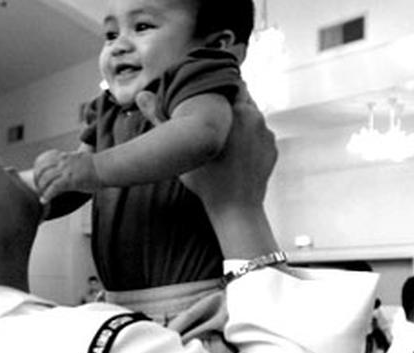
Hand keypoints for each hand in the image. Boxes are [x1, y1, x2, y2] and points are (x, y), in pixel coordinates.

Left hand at [33, 150, 100, 203]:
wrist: (105, 167)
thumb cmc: (97, 166)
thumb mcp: (80, 159)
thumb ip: (72, 161)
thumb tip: (71, 166)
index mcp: (64, 156)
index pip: (45, 159)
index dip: (38, 168)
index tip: (38, 176)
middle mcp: (62, 162)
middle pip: (41, 169)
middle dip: (37, 179)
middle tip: (38, 187)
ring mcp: (65, 171)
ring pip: (45, 178)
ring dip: (41, 188)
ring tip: (41, 195)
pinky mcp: (69, 180)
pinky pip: (53, 188)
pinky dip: (47, 195)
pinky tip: (45, 200)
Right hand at [136, 88, 279, 258]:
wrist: (236, 208)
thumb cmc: (207, 181)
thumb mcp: (182, 148)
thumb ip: (161, 119)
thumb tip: (141, 95)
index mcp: (236, 110)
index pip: (230, 84)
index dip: (218, 89)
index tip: (208, 98)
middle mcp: (256, 117)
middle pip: (243, 99)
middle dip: (229, 106)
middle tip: (213, 118)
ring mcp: (266, 133)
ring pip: (252, 118)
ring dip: (239, 122)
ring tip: (223, 137)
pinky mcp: (272, 148)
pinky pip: (260, 136)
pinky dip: (250, 140)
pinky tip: (236, 154)